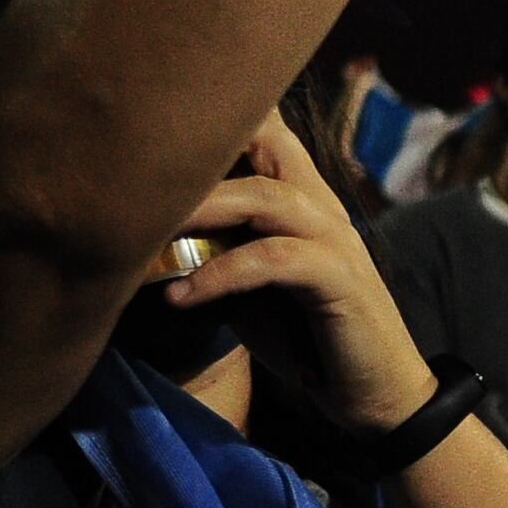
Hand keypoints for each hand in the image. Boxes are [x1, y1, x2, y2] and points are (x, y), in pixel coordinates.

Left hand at [157, 115, 441, 438]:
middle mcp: (321, 205)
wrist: (377, 394)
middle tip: (129, 164)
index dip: (216, 114)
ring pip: (266, 197)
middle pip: (267, 140)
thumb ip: (214, 248)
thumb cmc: (306, 339)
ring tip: (147, 230)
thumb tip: (142, 235)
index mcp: (301, 197)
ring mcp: (333, 239)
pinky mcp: (339, 279)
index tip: (152, 119)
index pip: (265, 130)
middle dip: (200, 146)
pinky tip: (180, 295)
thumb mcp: (249, 285)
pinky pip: (273, 260)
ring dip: (201, 209)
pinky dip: (222, 274)